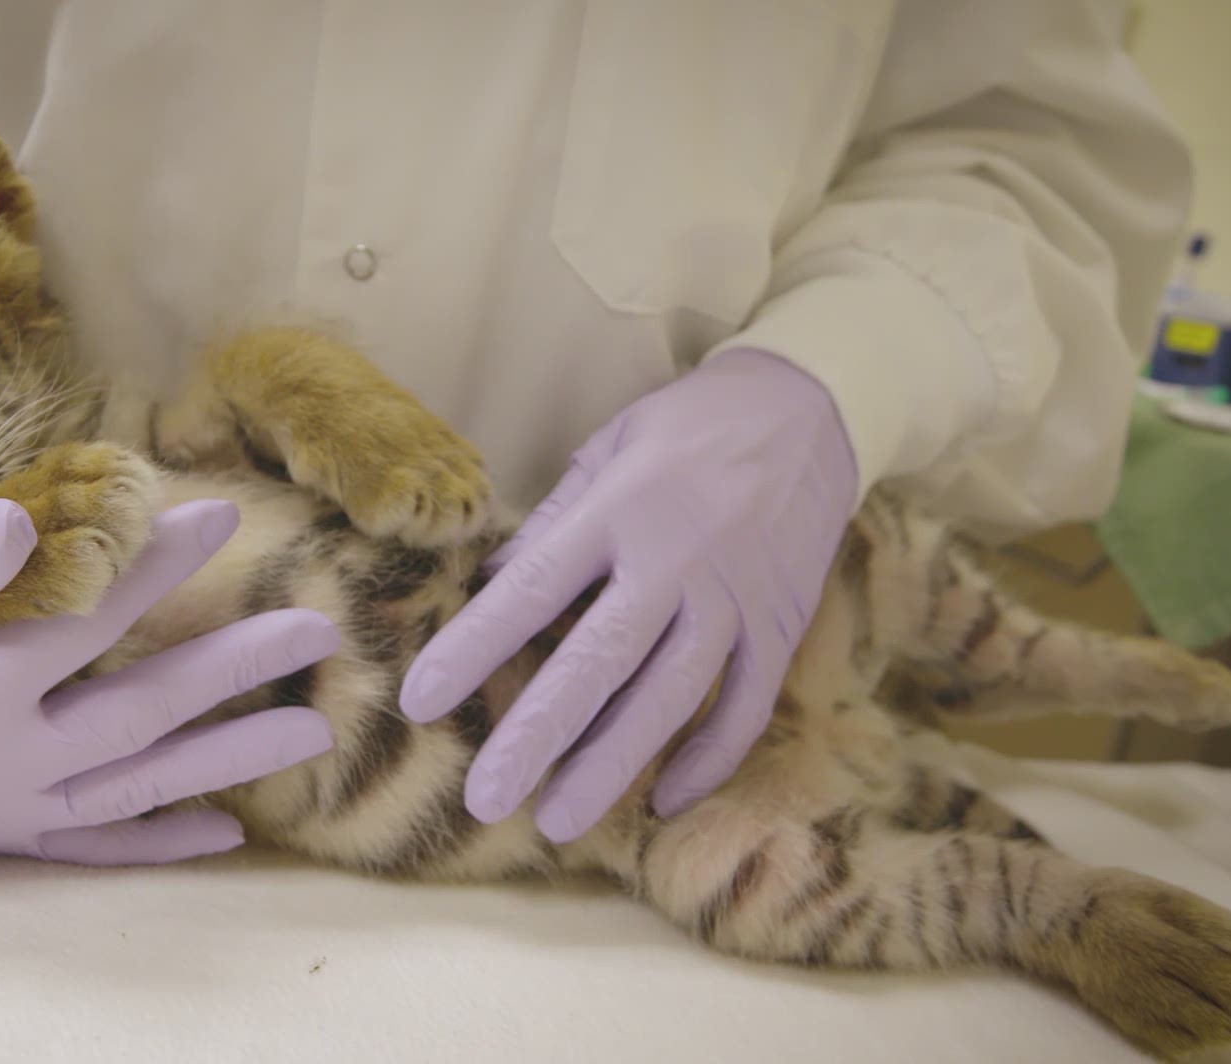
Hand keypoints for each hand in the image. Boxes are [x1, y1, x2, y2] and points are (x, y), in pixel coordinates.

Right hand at [0, 499, 337, 863]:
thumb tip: (26, 523)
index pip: (87, 623)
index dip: (157, 564)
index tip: (222, 516)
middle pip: (141, 714)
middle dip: (232, 668)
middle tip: (317, 630)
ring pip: (138, 786)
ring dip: (227, 758)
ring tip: (312, 732)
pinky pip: (91, 849)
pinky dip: (158, 842)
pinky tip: (226, 836)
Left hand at [399, 348, 856, 841]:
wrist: (809, 410)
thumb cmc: (687, 431)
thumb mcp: (607, 451)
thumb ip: (553, 524)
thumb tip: (490, 585)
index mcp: (620, 508)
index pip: (532, 588)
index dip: (474, 647)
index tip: (420, 700)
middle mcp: (678, 558)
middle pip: (601, 661)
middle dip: (540, 735)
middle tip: (487, 799)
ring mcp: (737, 596)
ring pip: (672, 697)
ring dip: (613, 765)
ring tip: (558, 821)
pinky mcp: (782, 625)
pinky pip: (746, 706)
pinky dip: (709, 759)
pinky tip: (664, 799)